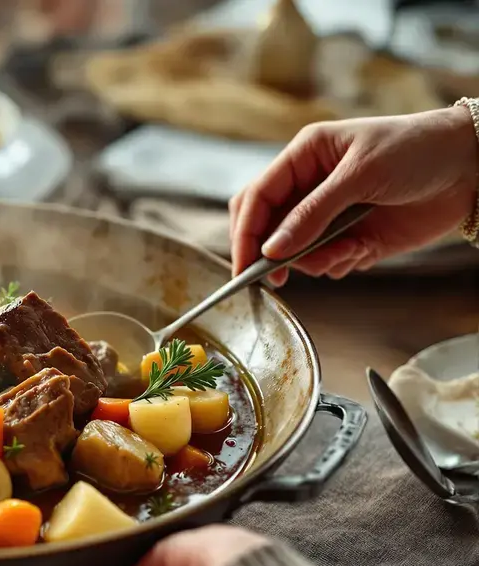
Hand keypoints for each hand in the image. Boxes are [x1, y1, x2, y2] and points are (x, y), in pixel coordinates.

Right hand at [229, 107, 477, 284]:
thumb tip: (271, 249)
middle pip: (266, 226)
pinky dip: (335, 265)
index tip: (246, 264)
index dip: (246, 231)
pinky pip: (325, 261)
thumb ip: (312, 214)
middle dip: (268, 253)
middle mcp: (310, 186)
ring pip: (295, 250)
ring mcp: (329, 215)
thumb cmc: (415, 150)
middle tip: (274, 279)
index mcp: (304, 157)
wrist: (472, 166)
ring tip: (343, 255)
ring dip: (311, 261)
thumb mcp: (360, 175)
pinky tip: (358, 253)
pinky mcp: (352, 237)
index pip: (257, 196)